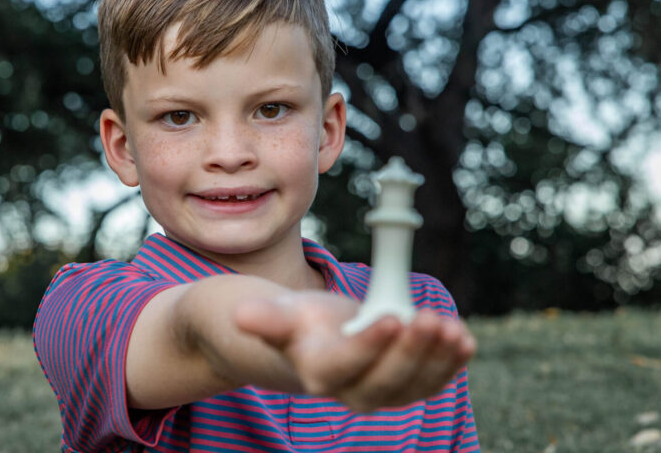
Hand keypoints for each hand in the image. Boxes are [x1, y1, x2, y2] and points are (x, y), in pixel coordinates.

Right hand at [233, 292, 475, 411]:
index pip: (347, 365)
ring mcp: (383, 391)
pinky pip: (432, 379)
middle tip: (427, 318)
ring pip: (415, 383)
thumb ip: (265, 318)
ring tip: (452, 328)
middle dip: (411, 350)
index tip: (389, 318)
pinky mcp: (405, 384)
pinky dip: (451, 362)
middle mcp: (352, 391)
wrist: (315, 342)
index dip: (370, 345)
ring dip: (438, 358)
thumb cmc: (297, 325)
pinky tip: (463, 340)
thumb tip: (240, 314)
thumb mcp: (280, 316)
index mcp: (320, 373)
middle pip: (386, 379)